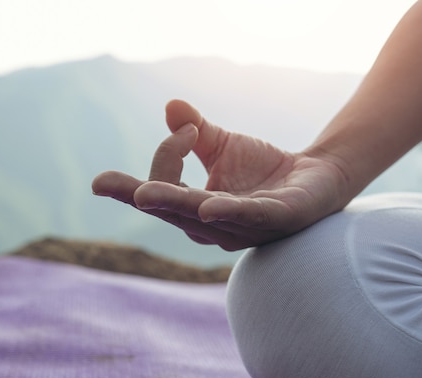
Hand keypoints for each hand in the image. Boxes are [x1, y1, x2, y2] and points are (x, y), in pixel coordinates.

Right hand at [92, 100, 348, 249]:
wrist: (317, 177)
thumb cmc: (263, 169)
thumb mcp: (223, 146)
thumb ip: (195, 131)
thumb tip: (171, 105)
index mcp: (194, 210)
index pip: (163, 187)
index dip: (166, 155)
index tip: (187, 128)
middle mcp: (212, 226)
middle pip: (171, 209)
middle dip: (140, 194)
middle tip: (103, 183)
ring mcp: (243, 228)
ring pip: (202, 217)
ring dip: (174, 204)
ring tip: (145, 195)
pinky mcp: (278, 219)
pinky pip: (250, 217)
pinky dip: (229, 213)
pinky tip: (208, 207)